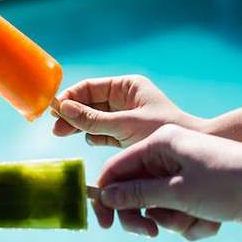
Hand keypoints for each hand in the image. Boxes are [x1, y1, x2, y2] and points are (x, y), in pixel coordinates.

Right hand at [52, 75, 202, 147]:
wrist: (188, 154)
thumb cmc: (162, 131)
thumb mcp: (124, 125)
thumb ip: (92, 119)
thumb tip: (62, 108)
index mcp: (127, 86)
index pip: (90, 87)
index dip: (71, 96)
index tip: (54, 108)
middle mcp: (124, 98)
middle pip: (88, 103)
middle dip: (72, 113)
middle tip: (55, 127)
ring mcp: (124, 116)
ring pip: (93, 119)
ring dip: (81, 126)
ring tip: (64, 133)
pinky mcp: (125, 134)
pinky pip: (102, 133)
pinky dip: (95, 137)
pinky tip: (92, 140)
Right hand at [93, 124, 241, 240]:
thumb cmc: (228, 183)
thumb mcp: (177, 192)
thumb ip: (138, 194)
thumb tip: (106, 196)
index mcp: (160, 143)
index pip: (118, 168)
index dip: (107, 196)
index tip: (104, 224)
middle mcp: (170, 156)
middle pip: (136, 191)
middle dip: (146, 215)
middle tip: (152, 233)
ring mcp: (186, 175)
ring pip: (160, 208)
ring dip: (176, 221)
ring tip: (199, 219)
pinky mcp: (201, 193)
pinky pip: (182, 215)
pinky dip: (194, 224)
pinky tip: (215, 223)